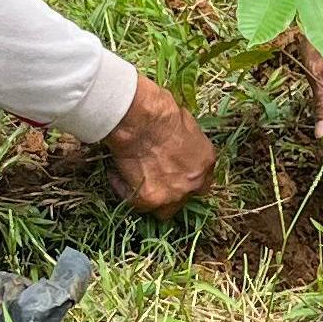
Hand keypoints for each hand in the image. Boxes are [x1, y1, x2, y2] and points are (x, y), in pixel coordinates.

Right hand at [100, 68, 214, 215]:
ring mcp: (173, 194)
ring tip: (136, 180)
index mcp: (206, 161)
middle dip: (171, 191)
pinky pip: (133, 201)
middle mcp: (194, 182)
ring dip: (151, 197)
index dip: (186, 177)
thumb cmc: (160, 111)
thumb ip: (186, 142)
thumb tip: (178, 142)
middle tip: (155, 178)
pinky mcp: (148, 200)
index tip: (174, 173)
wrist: (141, 119)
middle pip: (185, 199)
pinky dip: (123, 189)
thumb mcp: (185, 123)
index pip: (202, 180)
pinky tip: (116, 173)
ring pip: (163, 210)